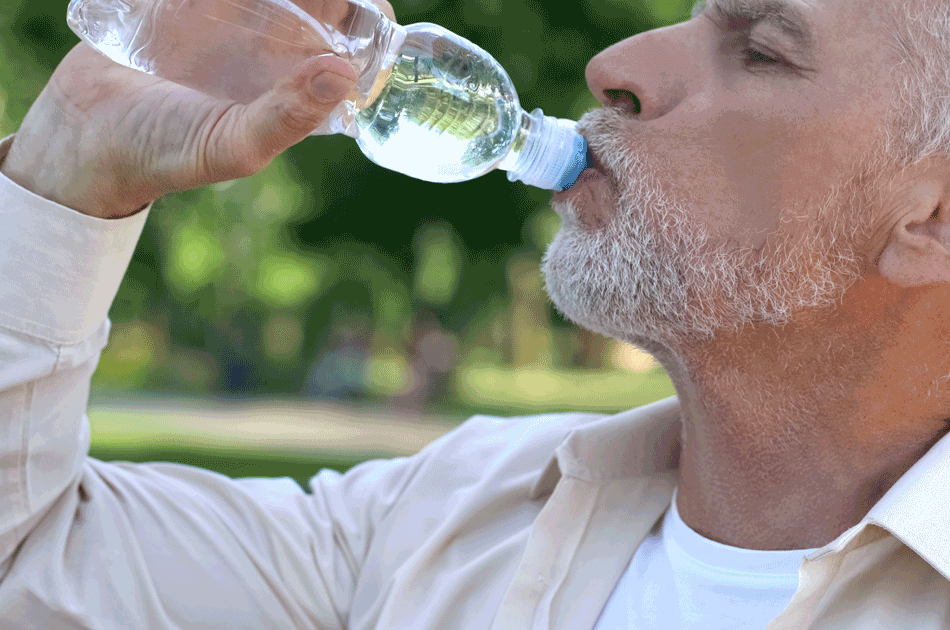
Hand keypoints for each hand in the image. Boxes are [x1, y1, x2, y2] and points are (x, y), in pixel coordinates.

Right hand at [0, 41, 359, 218]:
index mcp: (299, 76)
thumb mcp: (233, 145)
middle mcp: (274, 41)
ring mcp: (233, 13)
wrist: (83, 136)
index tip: (362, 7)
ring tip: (245, 1)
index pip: (357, 31)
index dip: (366, 14)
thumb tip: (344, 74)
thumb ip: (287, 118)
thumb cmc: (166, 153)